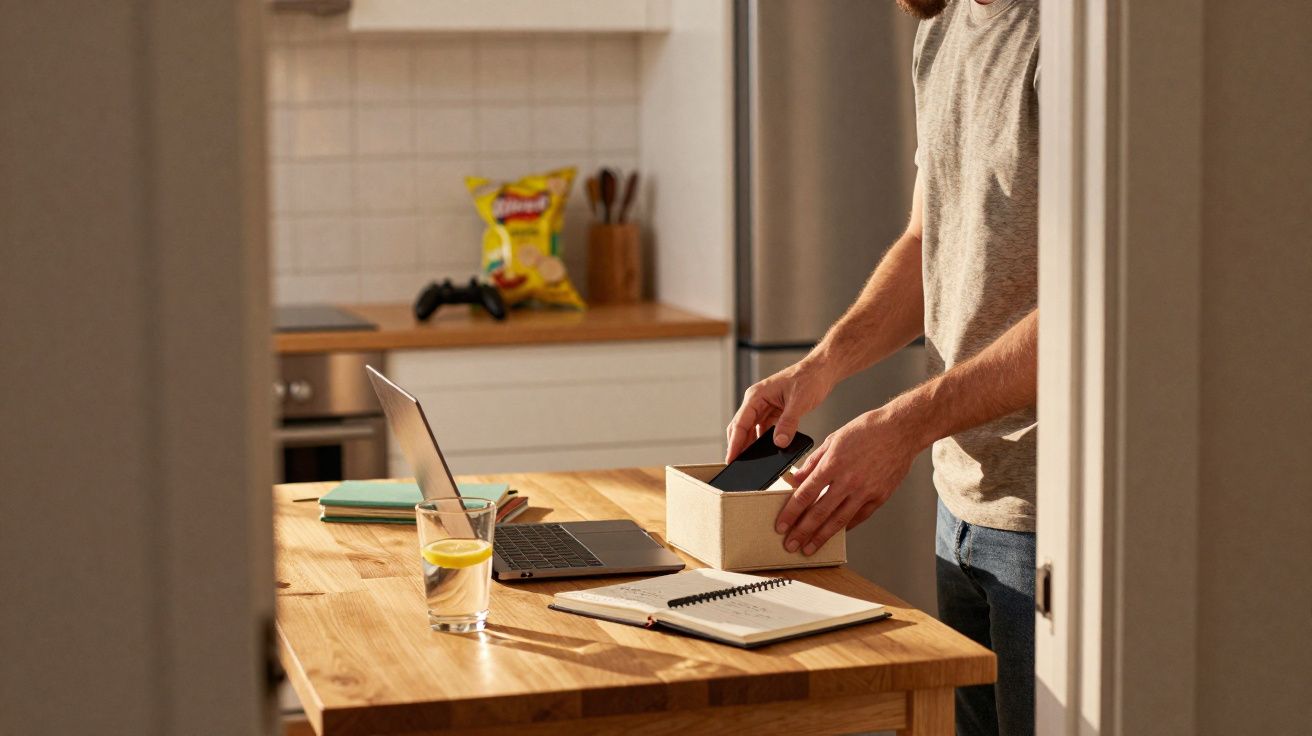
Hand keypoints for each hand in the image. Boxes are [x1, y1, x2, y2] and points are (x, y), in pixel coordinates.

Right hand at [725, 359, 835, 461]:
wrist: (821, 370)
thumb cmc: (809, 378)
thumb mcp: (798, 402)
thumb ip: (788, 423)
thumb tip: (779, 443)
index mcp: (756, 396)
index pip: (740, 423)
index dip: (734, 443)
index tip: (731, 459)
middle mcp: (757, 401)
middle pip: (741, 428)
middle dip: (738, 446)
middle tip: (737, 467)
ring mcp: (765, 407)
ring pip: (751, 431)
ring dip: (750, 445)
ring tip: (750, 463)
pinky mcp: (774, 412)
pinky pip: (764, 430)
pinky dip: (763, 442)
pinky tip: (766, 453)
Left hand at [775, 407, 921, 554]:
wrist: (901, 430)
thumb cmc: (867, 430)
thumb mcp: (833, 439)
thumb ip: (813, 462)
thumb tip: (796, 479)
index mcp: (833, 464)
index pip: (805, 494)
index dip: (791, 513)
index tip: (781, 525)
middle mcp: (848, 480)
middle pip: (819, 512)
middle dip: (802, 532)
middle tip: (790, 544)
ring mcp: (865, 491)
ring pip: (839, 520)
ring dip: (821, 537)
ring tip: (809, 548)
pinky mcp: (880, 497)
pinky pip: (859, 517)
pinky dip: (845, 527)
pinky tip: (835, 534)